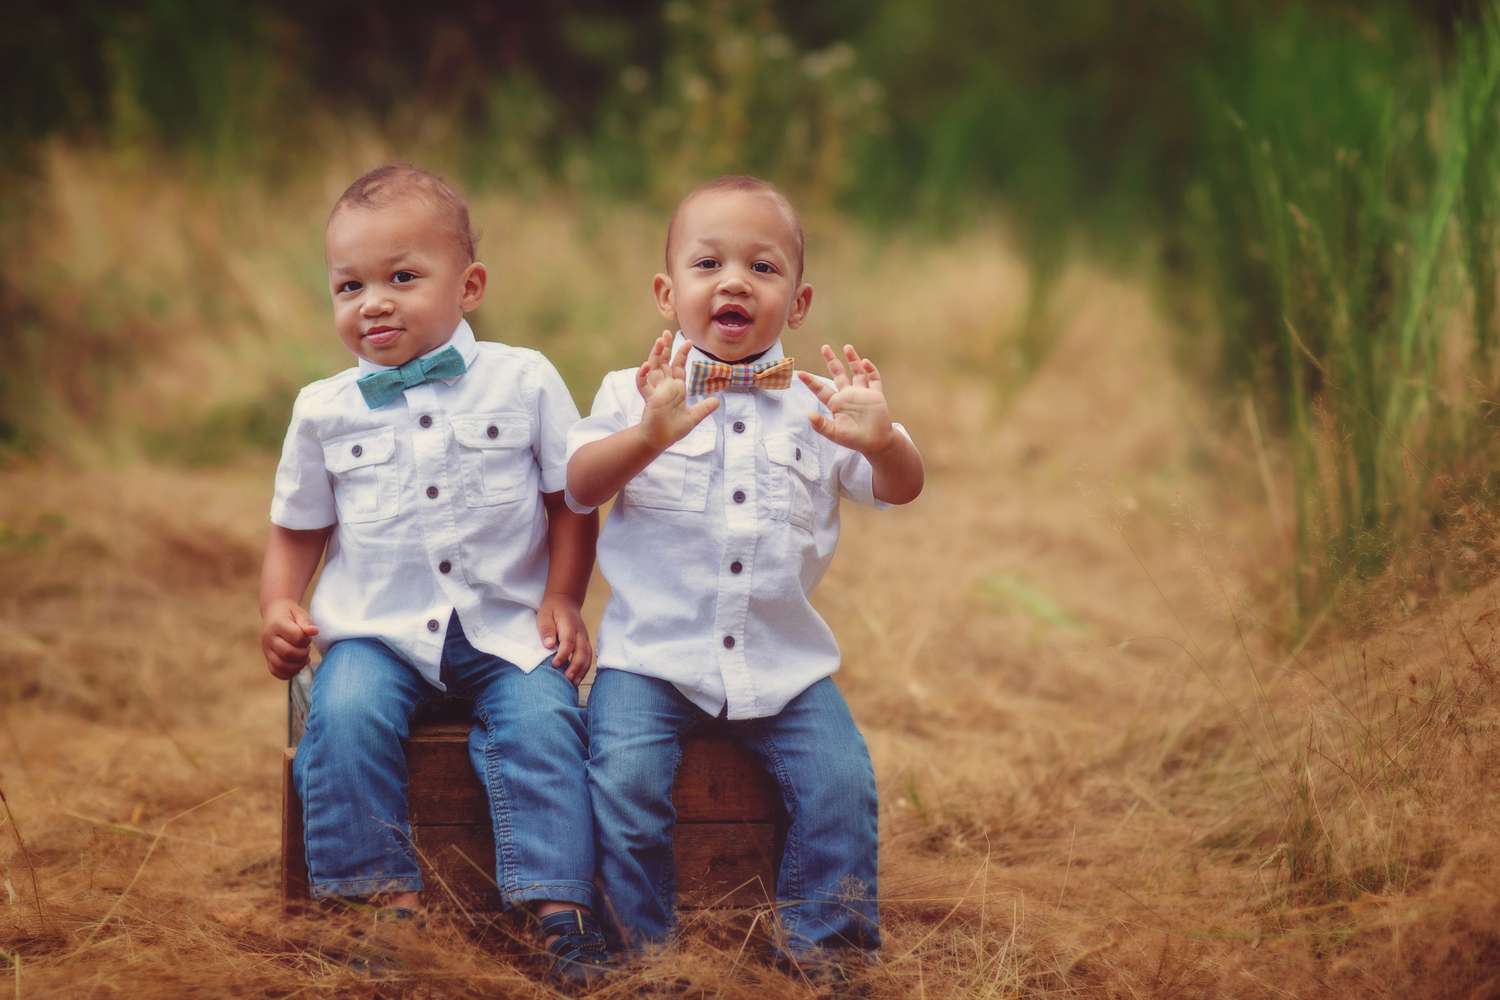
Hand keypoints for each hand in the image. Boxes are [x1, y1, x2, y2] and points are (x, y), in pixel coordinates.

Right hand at [261, 598, 318, 679]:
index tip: (308, 636)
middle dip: (303, 653)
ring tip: (303, 657)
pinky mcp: (267, 658)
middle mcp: (268, 638)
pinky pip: (275, 671)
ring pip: (281, 665)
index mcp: (277, 624)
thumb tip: (314, 631)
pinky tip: (297, 666)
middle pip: (288, 653)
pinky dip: (288, 673)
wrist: (274, 613)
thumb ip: (306, 623)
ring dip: (297, 664)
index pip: (296, 637)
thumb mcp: (300, 614)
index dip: (306, 639)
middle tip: (306, 648)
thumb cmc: (291, 614)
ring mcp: (266, 650)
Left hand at [537, 592, 592, 685]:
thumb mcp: (544, 615)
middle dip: (575, 666)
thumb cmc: (552, 610)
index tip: (555, 664)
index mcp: (569, 625)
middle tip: (567, 678)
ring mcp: (584, 637)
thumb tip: (549, 645)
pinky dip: (584, 668)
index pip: (568, 641)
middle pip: (582, 651)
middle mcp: (580, 632)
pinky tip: (577, 678)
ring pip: (587, 655)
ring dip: (582, 670)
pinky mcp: (585, 642)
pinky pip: (588, 657)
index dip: (563, 654)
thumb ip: (547, 630)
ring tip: (573, 683)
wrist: (565, 600)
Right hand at [638, 334, 719, 450]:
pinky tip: (646, 365)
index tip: (689, 341)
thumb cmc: (674, 428)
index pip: (678, 366)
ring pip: (653, 368)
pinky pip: (643, 384)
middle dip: (664, 348)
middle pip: (664, 362)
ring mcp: (656, 390)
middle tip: (666, 333)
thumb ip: (704, 409)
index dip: (682, 353)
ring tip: (658, 342)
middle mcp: (665, 386)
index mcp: (676, 387)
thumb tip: (717, 401)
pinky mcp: (649, 397)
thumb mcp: (693, 417)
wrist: (661, 440)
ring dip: (655, 354)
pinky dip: (643, 374)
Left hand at [797, 343, 896, 456]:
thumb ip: (822, 425)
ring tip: (847, 347)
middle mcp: (848, 395)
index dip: (810, 381)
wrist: (876, 442)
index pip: (820, 389)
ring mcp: (862, 393)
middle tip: (824, 347)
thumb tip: (808, 415)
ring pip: (856, 372)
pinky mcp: (876, 395)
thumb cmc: (854, 440)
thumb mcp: (835, 434)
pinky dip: (870, 370)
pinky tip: (865, 362)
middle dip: (831, 360)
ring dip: (852, 360)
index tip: (799, 373)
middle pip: (838, 373)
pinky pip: (874, 379)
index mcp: (836, 403)